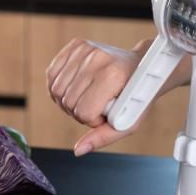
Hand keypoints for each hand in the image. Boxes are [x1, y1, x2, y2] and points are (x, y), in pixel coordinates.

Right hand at [46, 38, 150, 155]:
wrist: (143, 65)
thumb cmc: (137, 95)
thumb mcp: (128, 121)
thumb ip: (103, 137)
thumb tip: (78, 150)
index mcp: (113, 76)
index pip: (84, 111)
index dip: (92, 120)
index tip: (105, 114)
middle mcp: (98, 59)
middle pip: (67, 102)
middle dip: (79, 111)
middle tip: (97, 106)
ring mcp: (86, 49)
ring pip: (56, 90)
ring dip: (68, 101)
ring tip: (87, 97)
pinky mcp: (77, 44)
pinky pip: (52, 74)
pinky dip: (59, 87)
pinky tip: (75, 88)